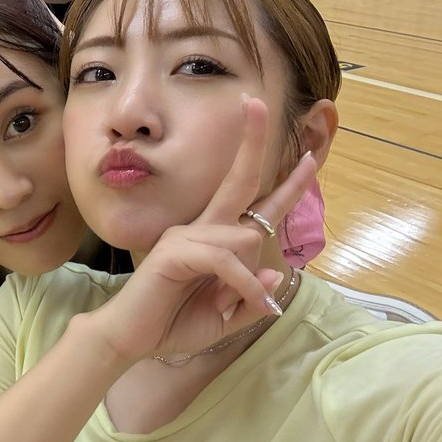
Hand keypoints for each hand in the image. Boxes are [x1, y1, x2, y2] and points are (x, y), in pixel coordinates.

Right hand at [91, 97, 317, 364]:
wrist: (130, 339)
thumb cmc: (173, 324)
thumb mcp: (226, 319)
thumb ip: (252, 299)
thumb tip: (274, 272)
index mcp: (214, 240)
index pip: (255, 205)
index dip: (287, 184)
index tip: (311, 158)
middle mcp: (201, 229)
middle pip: (239, 181)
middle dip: (254, 143)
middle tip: (260, 102)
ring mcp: (185, 236)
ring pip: (241, 238)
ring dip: (246, 282)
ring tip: (228, 309)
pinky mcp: (174, 251)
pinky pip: (225, 259)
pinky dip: (238, 285)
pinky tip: (231, 304)